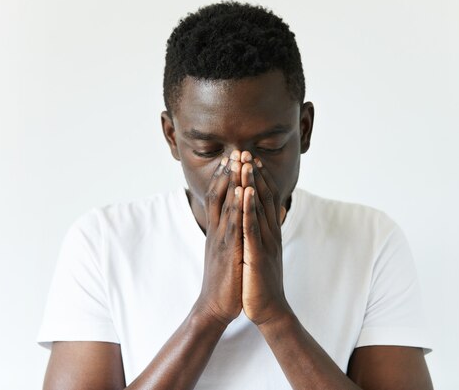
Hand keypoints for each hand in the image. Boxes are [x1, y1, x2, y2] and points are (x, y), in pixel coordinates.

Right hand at [194, 153, 243, 325]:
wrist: (214, 306)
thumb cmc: (223, 280)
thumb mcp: (226, 252)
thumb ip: (229, 235)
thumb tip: (236, 221)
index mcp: (217, 231)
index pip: (218, 198)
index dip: (225, 177)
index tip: (232, 158)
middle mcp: (217, 231)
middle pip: (220, 195)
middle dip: (228, 172)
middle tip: (236, 151)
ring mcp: (222, 240)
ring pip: (227, 205)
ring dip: (234, 182)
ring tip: (239, 162)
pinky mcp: (229, 251)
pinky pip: (235, 224)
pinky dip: (239, 205)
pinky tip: (244, 190)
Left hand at [240, 151, 291, 324]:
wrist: (268, 310)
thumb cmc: (263, 281)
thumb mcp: (266, 252)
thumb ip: (269, 230)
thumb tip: (277, 210)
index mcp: (268, 233)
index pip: (265, 200)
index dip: (259, 179)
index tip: (252, 159)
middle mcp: (268, 234)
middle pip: (263, 199)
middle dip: (255, 175)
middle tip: (247, 152)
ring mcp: (264, 243)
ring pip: (257, 208)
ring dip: (252, 184)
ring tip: (246, 164)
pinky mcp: (256, 255)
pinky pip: (251, 228)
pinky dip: (249, 208)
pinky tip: (245, 193)